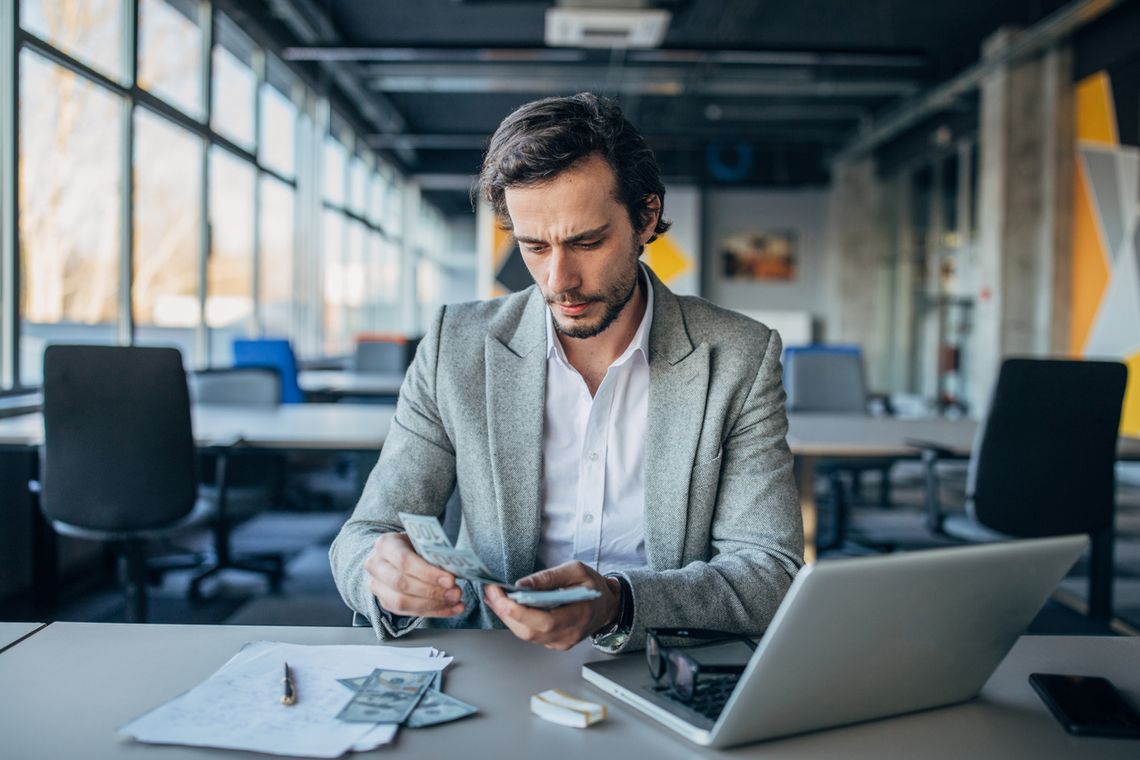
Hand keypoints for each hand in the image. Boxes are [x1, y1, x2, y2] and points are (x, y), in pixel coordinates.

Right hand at [365, 532, 464, 617]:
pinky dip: (434, 612)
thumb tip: (455, 570)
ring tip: (455, 601)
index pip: (404, 561)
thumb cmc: (413, 545)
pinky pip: (408, 612)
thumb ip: (434, 554)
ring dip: (433, 605)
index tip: (450, 580)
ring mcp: (377, 586)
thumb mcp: (422, 541)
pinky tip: (451, 609)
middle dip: (432, 591)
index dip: (428, 573)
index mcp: (385, 544)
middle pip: (402, 584)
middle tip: (455, 592)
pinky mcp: (385, 602)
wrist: (395, 554)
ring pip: (402, 602)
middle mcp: (375, 565)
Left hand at [483, 561, 620, 650]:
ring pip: (526, 635)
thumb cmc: (593, 586)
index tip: (500, 592)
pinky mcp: (555, 643)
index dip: (517, 609)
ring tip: (494, 597)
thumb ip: (549, 577)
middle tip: (491, 592)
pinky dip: (515, 621)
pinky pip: (530, 635)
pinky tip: (507, 607)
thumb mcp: (576, 570)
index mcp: (579, 614)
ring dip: (507, 617)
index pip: (544, 620)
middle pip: (530, 631)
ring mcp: (561, 642)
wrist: (606, 605)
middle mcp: (569, 634)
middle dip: (505, 612)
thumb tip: (522, 584)